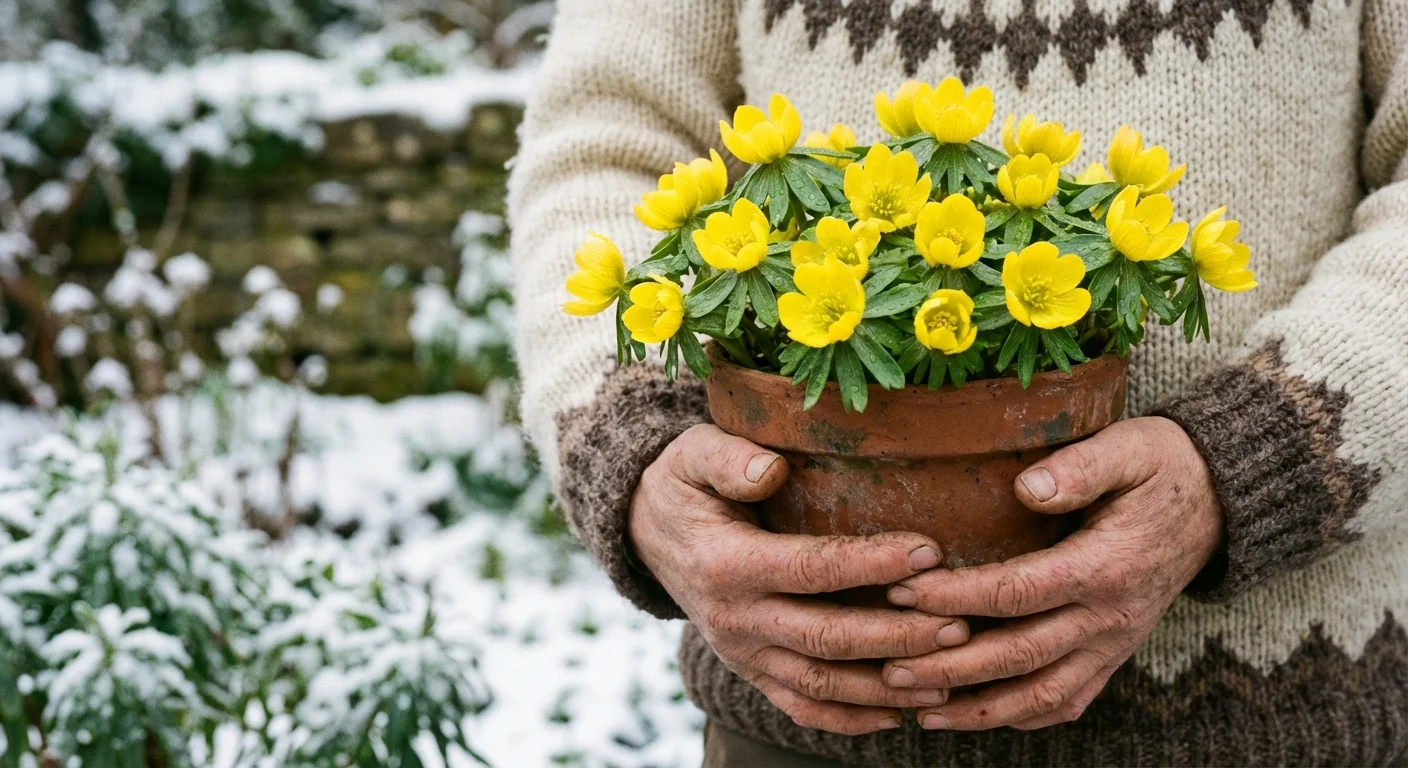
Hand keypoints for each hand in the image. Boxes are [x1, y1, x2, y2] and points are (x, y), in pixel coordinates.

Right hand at [629, 424, 970, 734]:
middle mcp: (735, 619)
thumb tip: (771, 470)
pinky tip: (900, 713)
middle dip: (898, 637)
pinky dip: (852, 720)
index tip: (929, 551)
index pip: (811, 569)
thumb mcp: (693, 454)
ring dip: (887, 687)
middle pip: (828, 638)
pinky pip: (803, 708)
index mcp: (726, 563)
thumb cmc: (685, 484)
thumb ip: (728, 458)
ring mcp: (743, 653)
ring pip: (822, 685)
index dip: (872, 564)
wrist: (645, 533)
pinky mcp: (751, 672)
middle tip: (960, 624)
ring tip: (949, 676)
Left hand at [880, 417, 1222, 730]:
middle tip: (893, 667)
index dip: (957, 597)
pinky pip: (1068, 702)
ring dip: (980, 709)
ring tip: (922, 710)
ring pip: (1043, 694)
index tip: (904, 592)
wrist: (1219, 500)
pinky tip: (975, 716)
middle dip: (951, 666)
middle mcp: (1109, 616)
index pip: (1017, 592)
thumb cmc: (1161, 467)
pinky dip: (1021, 716)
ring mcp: (1114, 643)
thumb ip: (1079, 467)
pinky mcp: (1114, 654)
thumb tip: (1025, 488)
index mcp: (1105, 566)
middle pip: (1021, 655)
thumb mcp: (1129, 449)